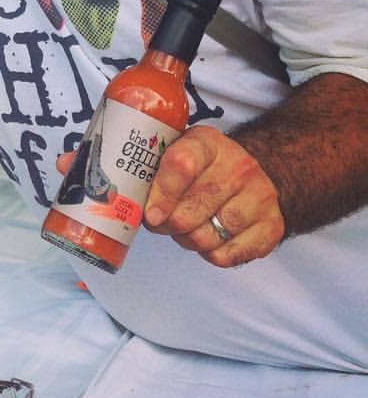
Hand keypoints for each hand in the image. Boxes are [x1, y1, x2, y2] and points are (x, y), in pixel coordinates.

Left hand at [142, 124, 284, 265]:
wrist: (255, 173)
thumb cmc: (204, 167)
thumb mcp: (179, 152)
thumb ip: (154, 169)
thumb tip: (126, 200)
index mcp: (208, 142)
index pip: (181, 165)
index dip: (161, 194)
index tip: (149, 213)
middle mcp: (239, 166)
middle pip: (192, 209)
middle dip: (168, 223)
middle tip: (161, 222)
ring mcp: (260, 197)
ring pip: (208, 236)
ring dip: (188, 240)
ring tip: (185, 229)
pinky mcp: (272, 227)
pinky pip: (229, 255)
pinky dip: (210, 254)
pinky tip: (208, 239)